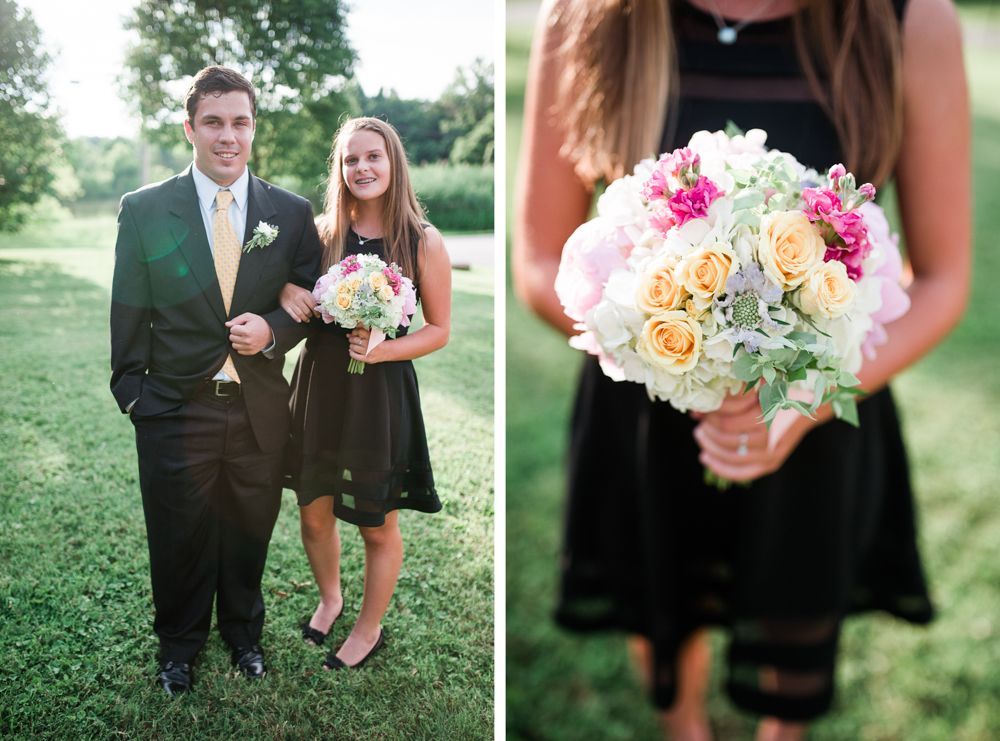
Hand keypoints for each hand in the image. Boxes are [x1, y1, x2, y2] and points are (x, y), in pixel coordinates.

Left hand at [227, 313, 273, 354]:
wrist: (271, 333)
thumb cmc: (260, 323)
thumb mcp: (249, 317)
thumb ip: (236, 320)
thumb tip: (227, 324)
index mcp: (247, 331)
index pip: (232, 330)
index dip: (236, 326)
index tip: (242, 326)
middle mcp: (248, 341)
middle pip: (231, 338)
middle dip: (236, 334)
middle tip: (243, 331)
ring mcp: (249, 347)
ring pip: (234, 345)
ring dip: (237, 341)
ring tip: (243, 337)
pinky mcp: (251, 352)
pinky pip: (239, 351)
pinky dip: (241, 346)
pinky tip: (246, 342)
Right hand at [280, 282, 319, 322]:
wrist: (282, 287)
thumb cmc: (295, 290)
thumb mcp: (304, 291)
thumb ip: (311, 298)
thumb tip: (317, 306)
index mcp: (303, 294)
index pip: (312, 305)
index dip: (316, 312)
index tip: (318, 316)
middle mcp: (297, 299)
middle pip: (307, 311)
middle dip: (310, 315)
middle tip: (311, 316)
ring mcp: (291, 303)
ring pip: (300, 314)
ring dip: (305, 319)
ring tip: (307, 320)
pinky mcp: (285, 306)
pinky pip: (292, 314)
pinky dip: (296, 319)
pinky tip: (300, 320)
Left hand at [347, 325, 390, 364]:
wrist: (386, 351)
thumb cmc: (377, 342)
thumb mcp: (371, 335)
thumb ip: (361, 333)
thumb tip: (348, 335)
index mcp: (372, 337)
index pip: (359, 331)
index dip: (354, 331)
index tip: (354, 333)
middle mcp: (370, 344)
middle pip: (354, 339)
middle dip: (351, 339)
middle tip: (352, 339)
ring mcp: (368, 352)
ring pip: (353, 347)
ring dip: (351, 345)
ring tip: (353, 345)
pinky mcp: (367, 359)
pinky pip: (355, 356)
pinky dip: (351, 353)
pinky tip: (351, 350)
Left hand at [692, 391, 815, 482]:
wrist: (806, 406)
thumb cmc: (778, 391)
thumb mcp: (754, 387)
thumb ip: (727, 398)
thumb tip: (695, 412)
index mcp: (766, 413)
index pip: (726, 422)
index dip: (710, 418)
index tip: (703, 410)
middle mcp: (771, 435)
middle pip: (726, 439)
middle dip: (707, 431)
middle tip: (701, 424)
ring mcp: (772, 452)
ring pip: (731, 456)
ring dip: (709, 447)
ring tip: (700, 437)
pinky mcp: (773, 463)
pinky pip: (743, 473)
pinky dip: (721, 468)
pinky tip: (707, 458)